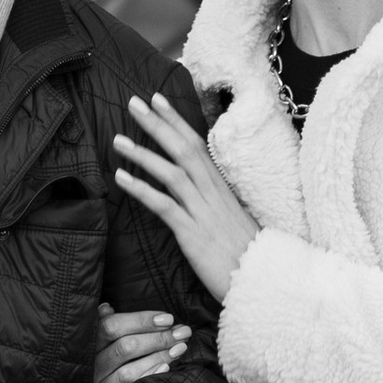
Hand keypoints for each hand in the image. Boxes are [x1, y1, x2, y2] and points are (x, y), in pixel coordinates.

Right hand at [92, 302, 190, 382]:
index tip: (168, 319)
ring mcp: (101, 382)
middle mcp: (94, 362)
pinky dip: (149, 376)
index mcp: (92, 342)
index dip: (141, 320)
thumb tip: (106, 307)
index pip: (111, 325)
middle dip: (158, 338)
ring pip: (129, 370)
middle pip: (125, 347)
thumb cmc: (108, 359)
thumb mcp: (104, 340)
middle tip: (183, 333)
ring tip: (180, 348)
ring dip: (158, 356)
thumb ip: (107, 323)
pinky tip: (166, 367)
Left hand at [112, 91, 260, 304]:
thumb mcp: (231, 222)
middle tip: (134, 102)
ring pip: (172, 173)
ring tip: (118, 140)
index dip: (177, 121)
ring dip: (143, 154)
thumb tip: (198, 193)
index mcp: (221, 189)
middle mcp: (213, 194)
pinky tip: (121, 178)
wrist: (264, 281)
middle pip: (184, 149)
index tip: (158, 100)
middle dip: (158, 124)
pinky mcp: (193, 234)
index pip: (197, 145)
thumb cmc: (247, 256)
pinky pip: (164, 206)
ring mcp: (204, 212)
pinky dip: (141, 189)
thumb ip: (213, 204)